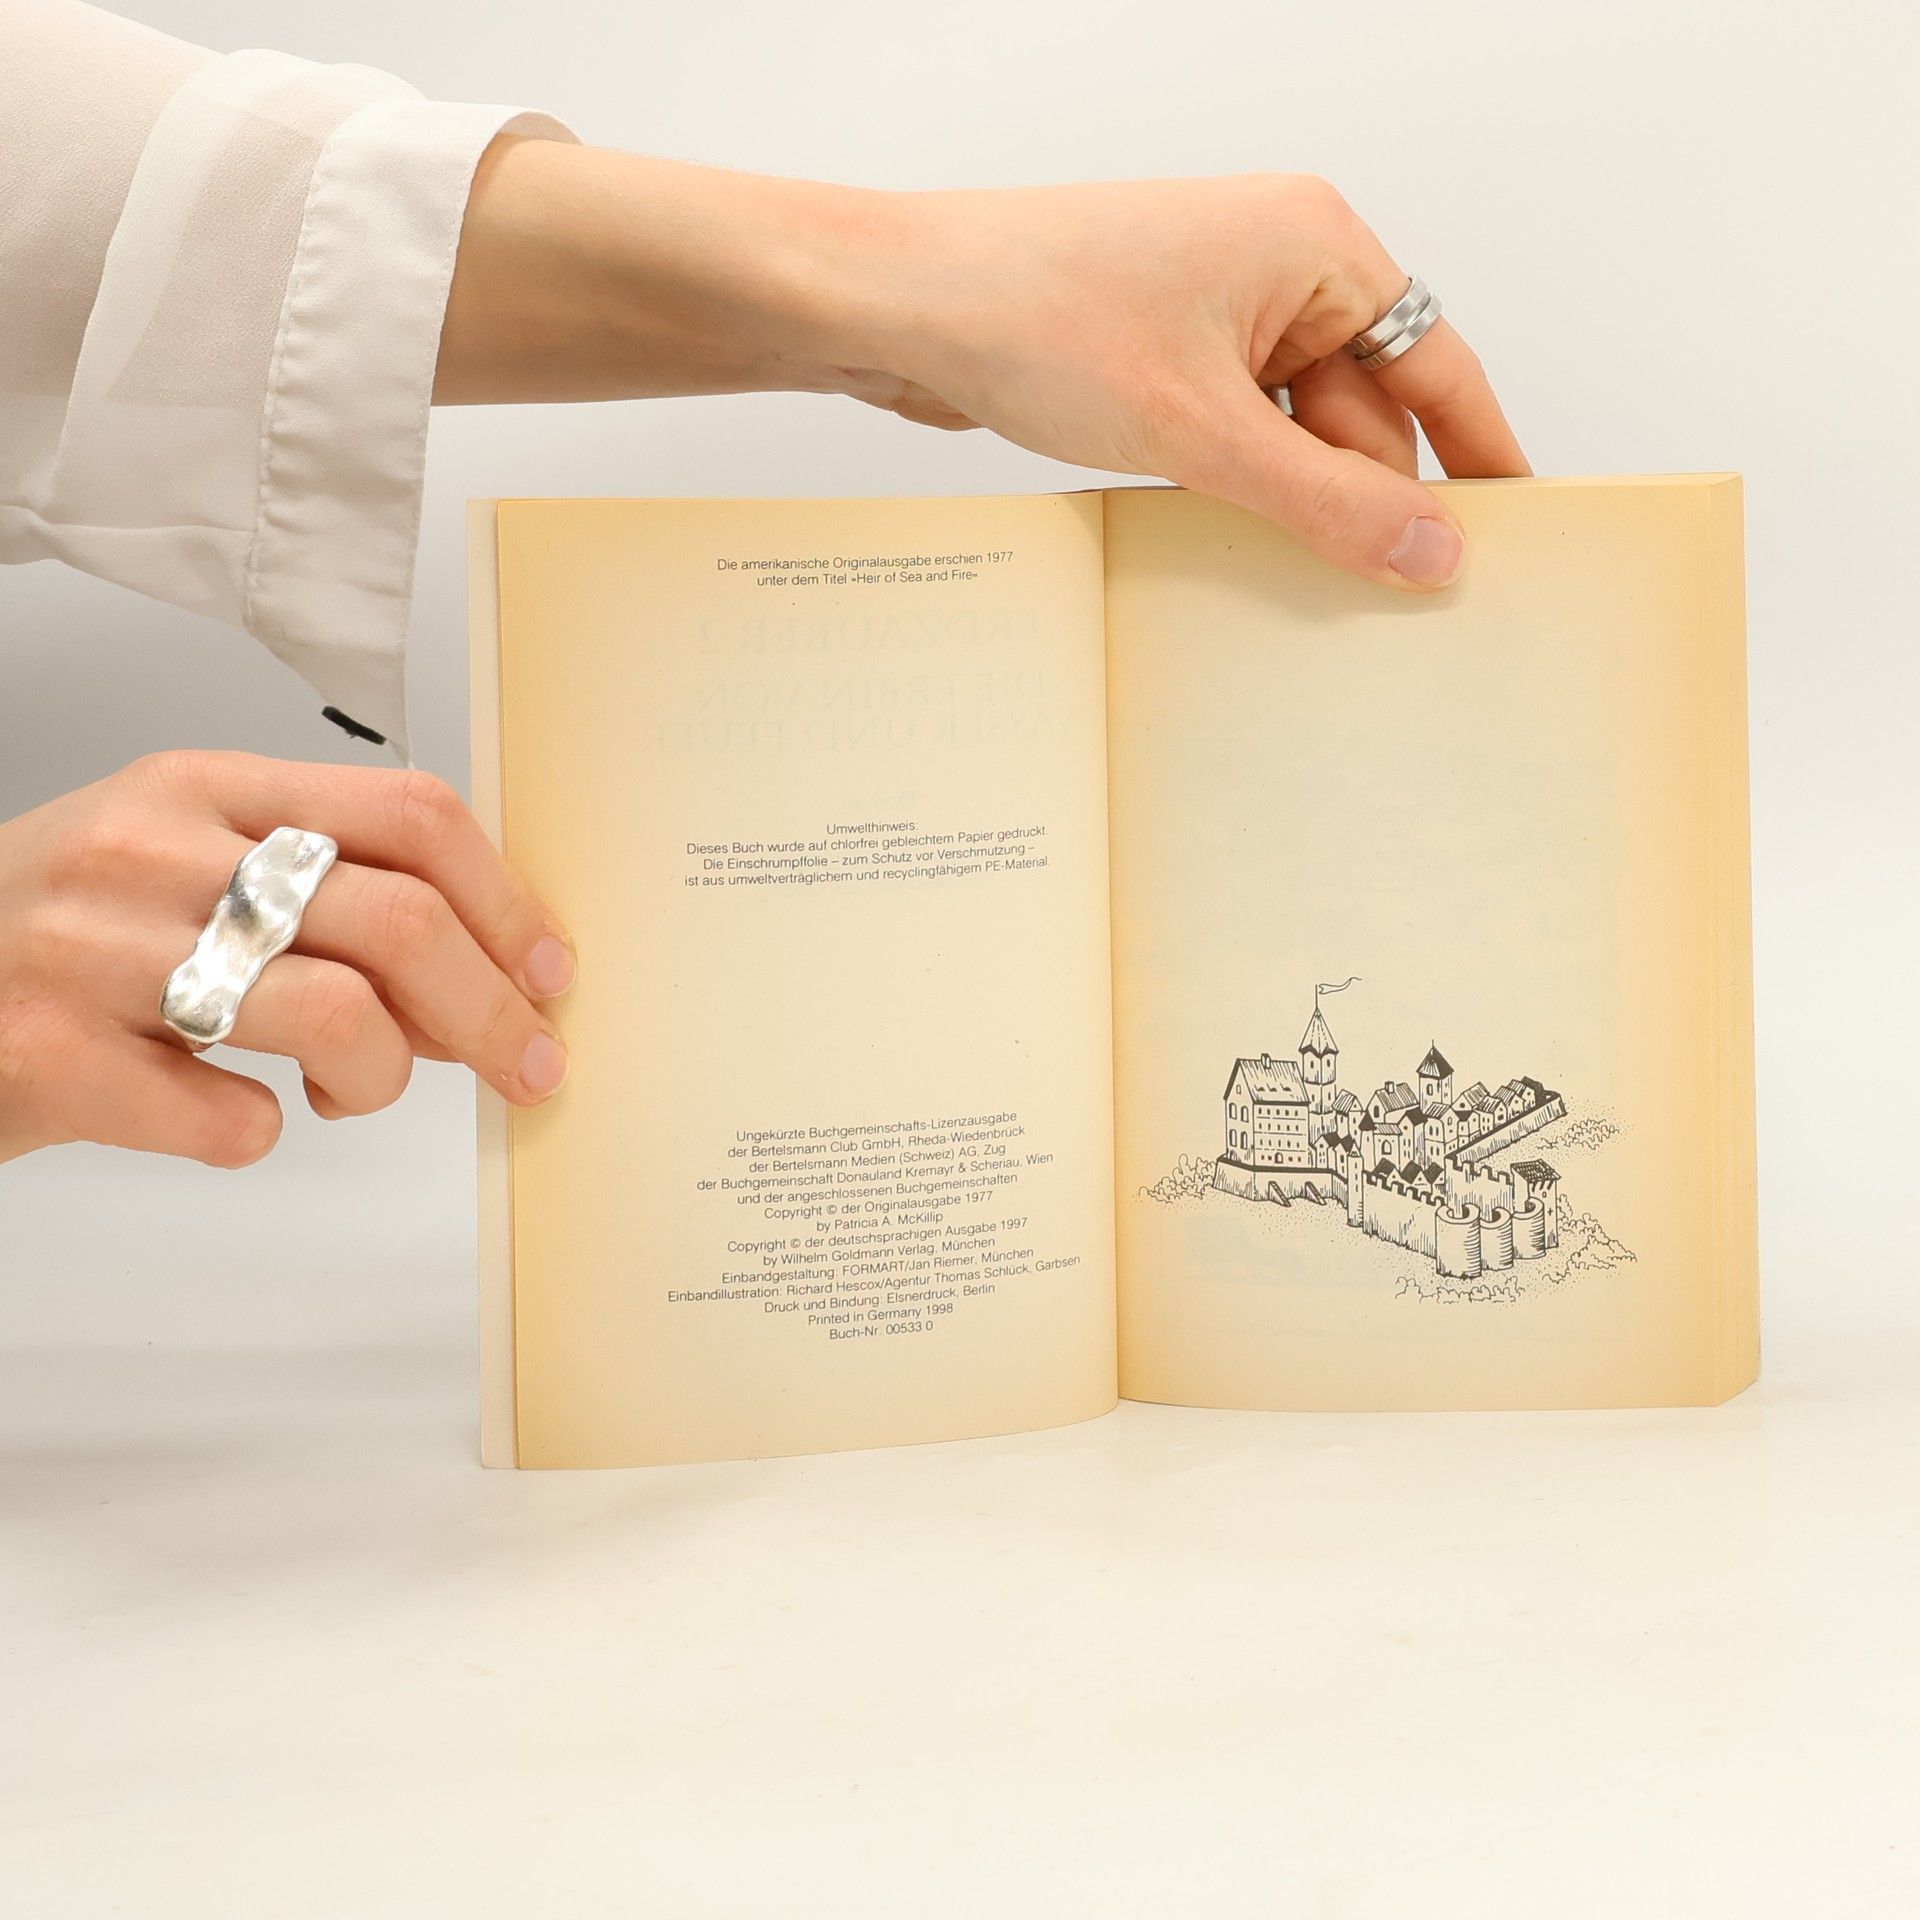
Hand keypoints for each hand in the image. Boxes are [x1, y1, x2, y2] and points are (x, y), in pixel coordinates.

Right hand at [0, 753, 573, 1166]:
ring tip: (350, 1090)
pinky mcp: (55, 1062)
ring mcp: (96, 955)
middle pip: (400, 922)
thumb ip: (327, 903)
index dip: (505, 903)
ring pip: (340, 1016)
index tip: (549, 972)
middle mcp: (152, 854)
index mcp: (203, 790)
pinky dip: (261, 1135)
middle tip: (528, 1066)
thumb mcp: (187, 871)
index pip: (408, 815)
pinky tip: (233, 1115)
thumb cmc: (62, 935)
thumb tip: (483, 983)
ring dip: (382, 1076)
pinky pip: (233, 1121)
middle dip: (492, 1011)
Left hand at [440, 152, 1525, 588]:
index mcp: (1314, 247)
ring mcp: (1209, 323)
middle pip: (1361, 415)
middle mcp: (1273, 275)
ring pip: (1290, 440)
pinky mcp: (1155, 368)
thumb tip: (1431, 554)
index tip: (1516, 535)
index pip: (1436, 366)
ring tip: (1319, 607)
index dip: (1478, 458)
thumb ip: (1324, 500)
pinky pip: (1228, 448)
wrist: (896, 309)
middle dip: (1371, 506)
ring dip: (1296, 514)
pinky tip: (1238, 567)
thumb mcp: (1202, 427)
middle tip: (1403, 612)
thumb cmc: (1036, 315)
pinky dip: (1237, 503)